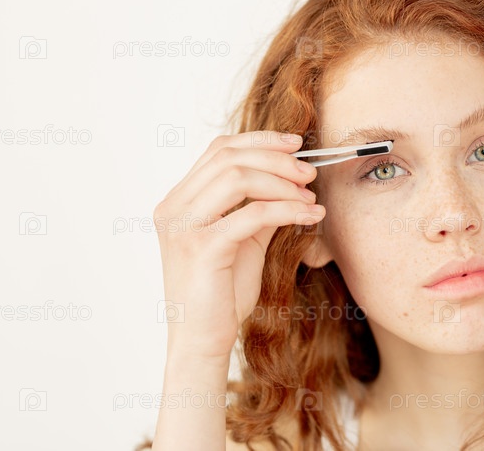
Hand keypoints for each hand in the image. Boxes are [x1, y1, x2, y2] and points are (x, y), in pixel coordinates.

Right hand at [153, 131, 323, 360]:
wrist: (203, 341)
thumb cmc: (222, 294)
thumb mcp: (244, 240)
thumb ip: (259, 207)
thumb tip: (292, 180)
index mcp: (179, 200)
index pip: (219, 150)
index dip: (261, 141)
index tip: (296, 145)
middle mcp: (174, 207)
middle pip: (229, 157)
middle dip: (277, 159)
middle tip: (309, 174)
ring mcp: (182, 226)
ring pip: (238, 178)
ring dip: (283, 183)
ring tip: (310, 197)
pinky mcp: (200, 248)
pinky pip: (251, 214)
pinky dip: (287, 209)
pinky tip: (310, 216)